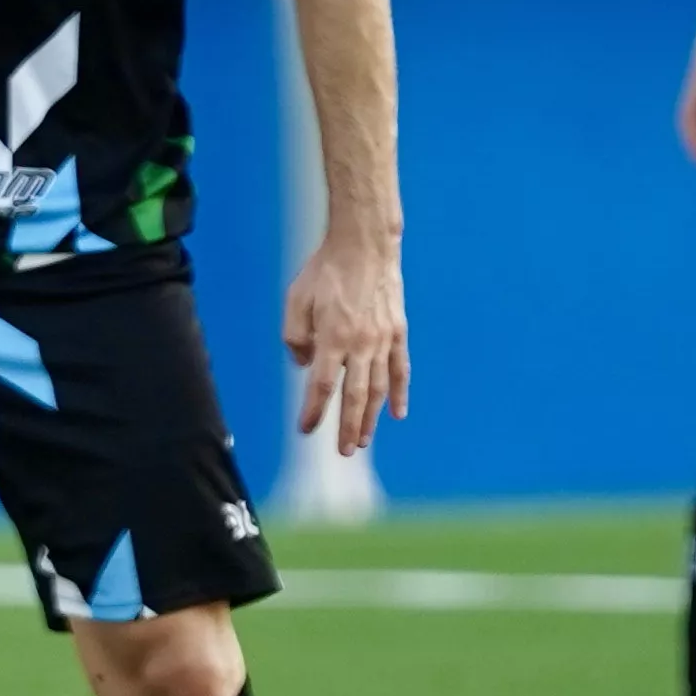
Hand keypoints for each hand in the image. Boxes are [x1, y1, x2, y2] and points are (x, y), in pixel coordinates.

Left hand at [284, 234, 411, 455]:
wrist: (365, 244)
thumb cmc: (326, 270)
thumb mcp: (296, 300)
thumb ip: (295, 337)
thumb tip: (304, 365)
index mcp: (332, 338)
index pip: (321, 386)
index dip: (314, 411)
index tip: (307, 429)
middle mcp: (360, 345)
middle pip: (355, 397)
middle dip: (348, 427)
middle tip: (344, 451)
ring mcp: (383, 340)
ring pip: (378, 388)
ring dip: (372, 418)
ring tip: (363, 440)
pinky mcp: (398, 332)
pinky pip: (400, 369)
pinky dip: (400, 393)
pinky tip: (399, 413)